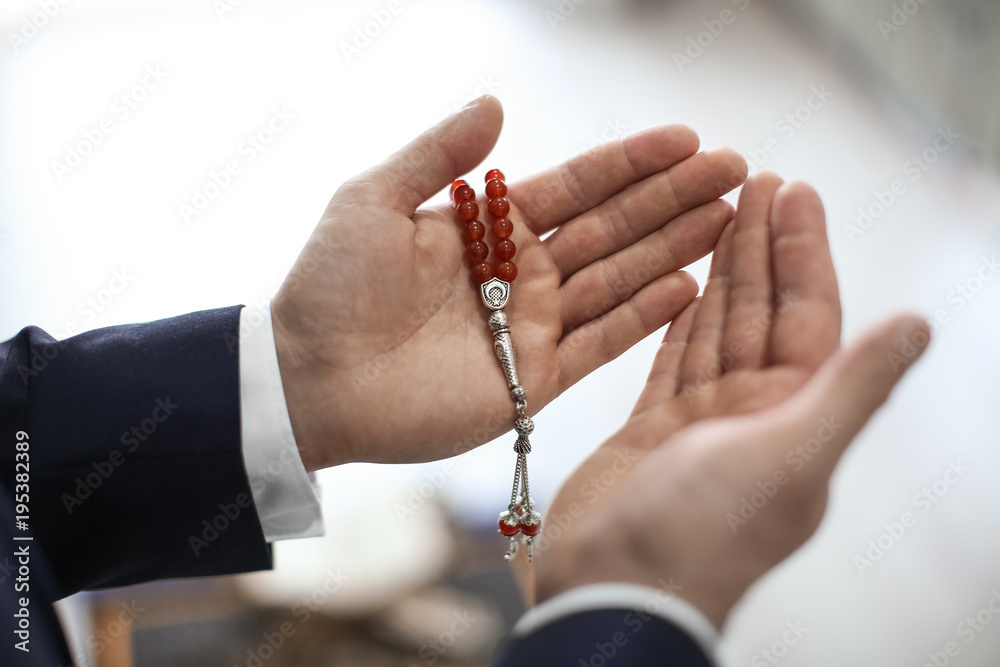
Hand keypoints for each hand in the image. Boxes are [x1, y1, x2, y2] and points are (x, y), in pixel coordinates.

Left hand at [270, 96, 747, 470]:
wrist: (310, 379)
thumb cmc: (330, 287)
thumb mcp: (374, 200)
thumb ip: (439, 154)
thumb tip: (495, 103)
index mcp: (488, 229)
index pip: (577, 187)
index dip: (632, 163)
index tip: (687, 138)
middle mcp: (520, 274)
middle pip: (613, 228)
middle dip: (674, 198)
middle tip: (736, 170)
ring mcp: (532, 328)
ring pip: (619, 280)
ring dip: (674, 249)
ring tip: (729, 220)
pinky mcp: (532, 380)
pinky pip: (600, 345)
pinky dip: (644, 319)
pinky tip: (689, 288)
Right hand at [535, 176, 929, 626]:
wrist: (618, 588)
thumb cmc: (704, 531)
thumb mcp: (793, 455)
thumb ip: (853, 387)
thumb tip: (918, 324)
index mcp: (794, 414)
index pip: (807, 315)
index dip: (804, 252)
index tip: (795, 190)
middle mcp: (752, 412)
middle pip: (759, 311)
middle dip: (760, 245)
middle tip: (752, 177)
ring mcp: (698, 419)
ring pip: (714, 327)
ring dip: (720, 271)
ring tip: (717, 211)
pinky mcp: (650, 428)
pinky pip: (669, 359)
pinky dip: (677, 319)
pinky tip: (682, 283)